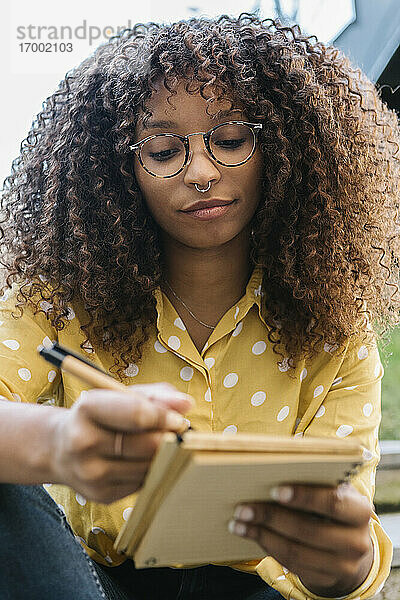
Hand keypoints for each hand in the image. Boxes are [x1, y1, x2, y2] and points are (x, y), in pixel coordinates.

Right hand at [48, 383, 192, 503]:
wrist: (61, 448)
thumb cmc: (100, 416)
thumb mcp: (120, 396)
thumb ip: (155, 396)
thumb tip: (186, 404)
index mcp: (88, 409)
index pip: (136, 414)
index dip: (164, 417)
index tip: (180, 419)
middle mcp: (84, 442)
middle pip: (146, 445)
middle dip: (170, 438)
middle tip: (179, 433)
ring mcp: (91, 473)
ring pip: (148, 467)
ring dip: (163, 456)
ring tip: (162, 445)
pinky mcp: (101, 495)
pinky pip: (142, 483)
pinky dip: (151, 471)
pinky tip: (144, 461)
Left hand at [229, 483, 373, 597]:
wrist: (349, 545)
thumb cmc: (331, 506)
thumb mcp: (331, 490)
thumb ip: (311, 478)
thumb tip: (272, 466)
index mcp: (360, 510)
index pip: (333, 502)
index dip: (304, 497)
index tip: (274, 490)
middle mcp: (356, 541)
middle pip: (309, 530)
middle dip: (272, 517)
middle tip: (243, 507)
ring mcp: (343, 565)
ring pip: (296, 551)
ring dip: (262, 535)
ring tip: (238, 522)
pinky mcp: (326, 579)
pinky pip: (292, 564)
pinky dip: (267, 547)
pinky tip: (250, 534)